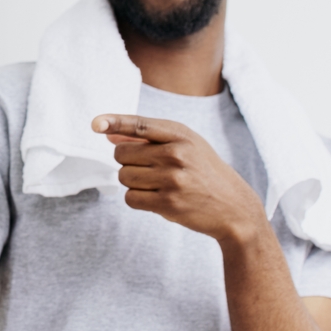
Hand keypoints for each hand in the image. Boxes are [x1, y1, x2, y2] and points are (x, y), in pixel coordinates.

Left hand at [92, 114, 265, 242]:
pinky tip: (157, 199)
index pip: (140, 125)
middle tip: (150, 170)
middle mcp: (177, 154)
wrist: (234, 208)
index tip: (96, 124)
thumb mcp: (185, 147)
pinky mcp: (168, 203)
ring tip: (158, 185)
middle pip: (122, 155)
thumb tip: (109, 135)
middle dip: (128, 163)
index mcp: (181, 135)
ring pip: (123, 177)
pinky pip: (131, 198)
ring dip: (133, 183)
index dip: (115, 122)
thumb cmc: (204, 173)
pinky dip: (137, 200)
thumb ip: (148, 140)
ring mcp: (173, 179)